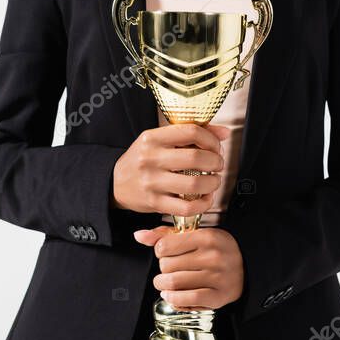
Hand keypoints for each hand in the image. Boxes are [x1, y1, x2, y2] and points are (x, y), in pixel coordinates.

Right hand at [112, 123, 229, 216]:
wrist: (115, 182)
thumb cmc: (142, 159)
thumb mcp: (159, 140)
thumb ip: (190, 134)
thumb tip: (223, 133)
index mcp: (153, 138)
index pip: (191, 131)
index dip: (211, 139)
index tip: (215, 146)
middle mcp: (151, 158)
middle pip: (196, 158)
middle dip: (216, 162)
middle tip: (217, 165)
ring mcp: (152, 182)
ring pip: (195, 184)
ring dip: (212, 183)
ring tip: (212, 181)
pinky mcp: (154, 202)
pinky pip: (187, 207)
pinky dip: (203, 204)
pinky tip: (204, 198)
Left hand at [134, 225, 244, 309]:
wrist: (246, 264)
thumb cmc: (215, 249)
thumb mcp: (194, 235)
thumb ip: (164, 234)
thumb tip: (139, 235)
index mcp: (207, 237)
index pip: (164, 246)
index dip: (160, 251)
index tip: (166, 253)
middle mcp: (213, 257)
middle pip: (167, 266)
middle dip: (162, 269)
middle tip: (168, 269)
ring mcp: (217, 277)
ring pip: (174, 283)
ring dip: (162, 285)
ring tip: (164, 283)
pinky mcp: (218, 296)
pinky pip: (187, 299)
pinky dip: (173, 299)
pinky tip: (171, 295)